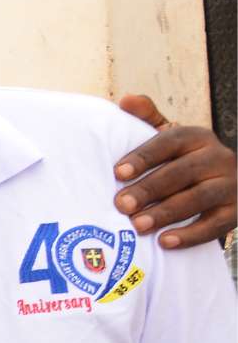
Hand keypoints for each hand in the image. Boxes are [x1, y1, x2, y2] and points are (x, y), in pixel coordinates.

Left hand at [113, 94, 236, 248]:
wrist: (225, 183)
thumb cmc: (181, 160)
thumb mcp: (168, 137)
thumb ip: (147, 118)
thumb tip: (126, 100)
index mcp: (197, 136)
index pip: (169, 142)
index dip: (143, 157)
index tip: (117, 173)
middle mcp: (219, 157)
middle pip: (182, 172)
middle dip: (149, 189)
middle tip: (121, 205)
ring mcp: (231, 184)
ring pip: (199, 198)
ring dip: (167, 212)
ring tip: (138, 226)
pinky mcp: (237, 211)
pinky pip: (216, 224)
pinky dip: (191, 235)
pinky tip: (166, 242)